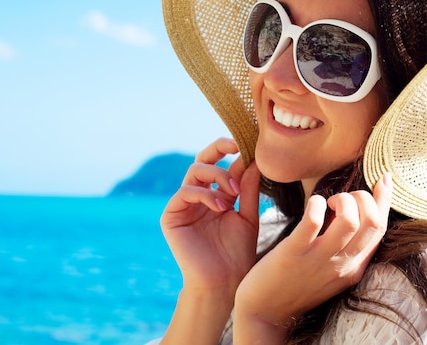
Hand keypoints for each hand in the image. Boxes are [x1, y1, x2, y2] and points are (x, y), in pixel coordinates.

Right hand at [160, 138, 260, 295]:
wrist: (224, 282)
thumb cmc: (237, 253)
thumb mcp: (247, 216)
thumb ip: (248, 188)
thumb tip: (254, 160)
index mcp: (217, 194)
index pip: (223, 164)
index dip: (235, 152)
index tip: (250, 144)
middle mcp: (199, 196)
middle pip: (203, 159)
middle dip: (218, 148)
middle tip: (236, 145)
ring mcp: (184, 204)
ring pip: (194, 171)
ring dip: (217, 175)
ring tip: (233, 193)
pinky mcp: (171, 215)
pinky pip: (184, 191)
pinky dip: (205, 194)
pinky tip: (221, 206)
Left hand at [233, 173, 392, 341]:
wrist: (265, 312)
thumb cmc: (295, 282)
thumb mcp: (330, 268)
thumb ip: (344, 245)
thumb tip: (350, 208)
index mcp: (354, 266)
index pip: (380, 229)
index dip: (385, 199)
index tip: (384, 178)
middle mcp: (343, 264)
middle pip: (373, 222)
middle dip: (364, 197)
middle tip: (342, 198)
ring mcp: (320, 259)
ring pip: (350, 220)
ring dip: (342, 200)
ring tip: (327, 202)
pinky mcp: (294, 253)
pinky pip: (313, 221)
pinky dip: (316, 204)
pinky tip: (312, 204)